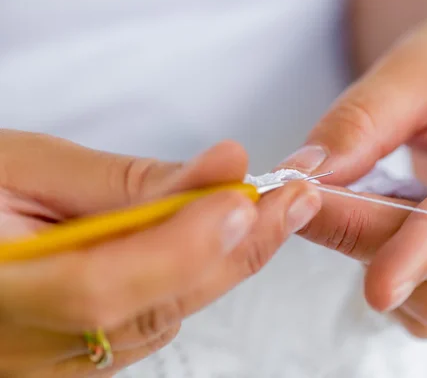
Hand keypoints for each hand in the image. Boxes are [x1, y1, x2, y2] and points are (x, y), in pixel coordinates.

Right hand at [0, 130, 320, 376]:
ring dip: (230, 260)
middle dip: (239, 249)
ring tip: (276, 209)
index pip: (97, 288)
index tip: (242, 200)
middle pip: (154, 309)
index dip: (178, 247)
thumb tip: (221, 169)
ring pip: (168, 315)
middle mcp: (31, 348)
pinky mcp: (88, 355)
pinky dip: (202, 273)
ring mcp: (62, 364)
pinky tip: (230, 234)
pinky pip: (160, 318)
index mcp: (0, 292)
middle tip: (295, 199)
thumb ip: (124, 182)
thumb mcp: (25, 169)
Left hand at [278, 0, 426, 337]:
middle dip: (364, 237)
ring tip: (356, 206)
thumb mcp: (412, 67)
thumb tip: (302, 178)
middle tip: (298, 200)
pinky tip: (383, 241)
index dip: (420, 251)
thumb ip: (358, 123)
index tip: (376, 286)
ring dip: (378, 265)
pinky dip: (399, 289)